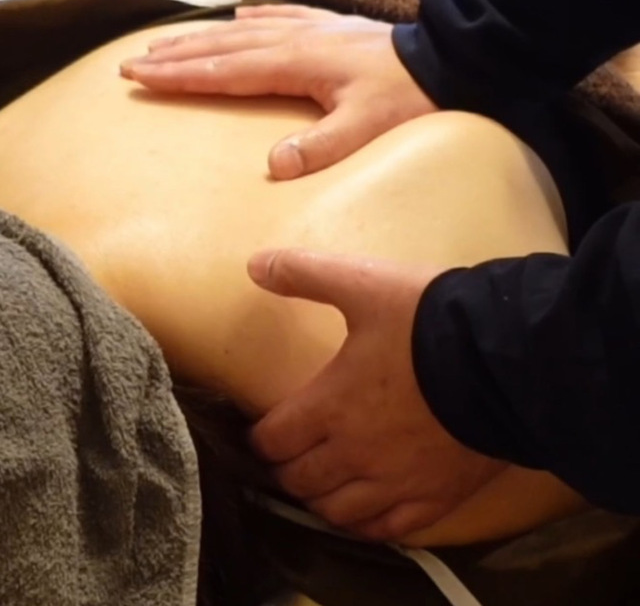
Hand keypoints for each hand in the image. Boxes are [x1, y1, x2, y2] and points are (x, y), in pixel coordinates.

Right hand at [120, 5, 434, 179]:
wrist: (443, 61)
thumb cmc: (405, 97)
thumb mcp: (365, 128)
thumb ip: (320, 147)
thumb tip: (274, 166)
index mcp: (295, 64)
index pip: (223, 71)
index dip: (179, 75)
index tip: (140, 77)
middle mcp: (293, 41)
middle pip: (221, 47)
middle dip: (174, 55)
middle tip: (133, 62)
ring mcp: (309, 30)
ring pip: (242, 32)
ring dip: (201, 37)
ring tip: (167, 41)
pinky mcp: (327, 28)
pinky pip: (278, 18)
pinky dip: (252, 18)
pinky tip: (238, 16)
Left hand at [247, 249, 504, 541]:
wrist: (507, 358)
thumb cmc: (430, 322)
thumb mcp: (365, 285)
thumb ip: (307, 273)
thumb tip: (255, 264)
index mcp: (331, 406)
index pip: (274, 439)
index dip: (260, 437)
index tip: (263, 430)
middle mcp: (356, 453)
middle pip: (299, 479)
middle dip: (286, 468)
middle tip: (290, 455)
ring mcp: (397, 482)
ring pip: (338, 511)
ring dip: (320, 499)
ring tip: (320, 483)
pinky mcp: (437, 497)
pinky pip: (389, 529)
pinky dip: (367, 525)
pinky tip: (364, 513)